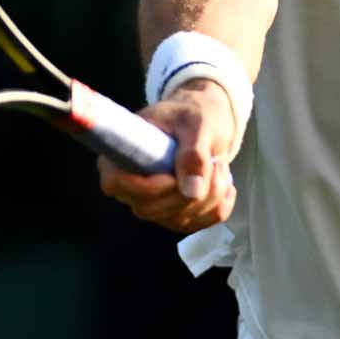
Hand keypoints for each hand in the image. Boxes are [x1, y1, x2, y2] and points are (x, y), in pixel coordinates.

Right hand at [98, 81, 237, 233]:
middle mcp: (130, 186)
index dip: (149, 186)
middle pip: (151, 209)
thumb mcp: (196, 124)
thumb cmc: (192, 114)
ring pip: (178, 219)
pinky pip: (199, 224)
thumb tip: (192, 191)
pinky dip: (219, 204)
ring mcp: (152, 204)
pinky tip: (223, 182)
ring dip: (210, 195)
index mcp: (120, 155)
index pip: (116, 184)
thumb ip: (193, 153)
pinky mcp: (175, 215)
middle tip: (214, 162)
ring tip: (220, 165)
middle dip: (190, 191)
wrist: (205, 122)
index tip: (175, 171)